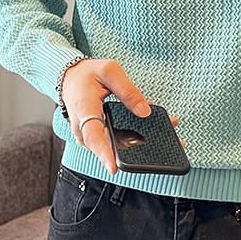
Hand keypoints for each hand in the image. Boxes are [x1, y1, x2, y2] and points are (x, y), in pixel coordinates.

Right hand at [61, 58, 181, 175]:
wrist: (70, 78)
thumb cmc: (87, 74)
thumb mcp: (110, 71)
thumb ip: (128, 91)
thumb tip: (144, 111)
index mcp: (84, 110)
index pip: (93, 136)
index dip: (103, 153)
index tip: (113, 168)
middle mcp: (84, 128)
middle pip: (108, 147)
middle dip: (137, 148)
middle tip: (170, 142)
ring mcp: (89, 135)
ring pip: (113, 146)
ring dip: (139, 141)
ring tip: (169, 131)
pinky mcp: (97, 136)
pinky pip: (114, 140)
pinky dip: (133, 136)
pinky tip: (153, 127)